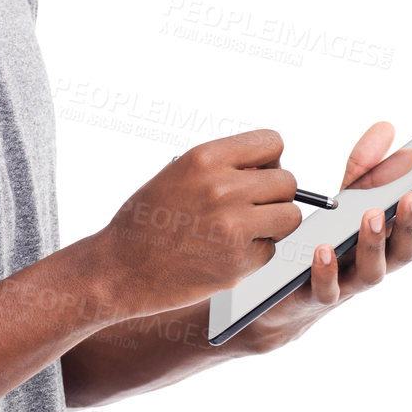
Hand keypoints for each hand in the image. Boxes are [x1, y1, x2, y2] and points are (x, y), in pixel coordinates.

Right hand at [98, 129, 302, 317]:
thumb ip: (224, 166)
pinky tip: (225, 252)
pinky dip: (255, 252)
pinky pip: (272, 249)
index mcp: (205, 158)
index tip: (256, 175)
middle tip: (250, 207)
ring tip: (243, 229)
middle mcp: (222, 188)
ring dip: (274, 223)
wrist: (121, 268)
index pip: (273, 143)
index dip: (268, 161)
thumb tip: (270, 169)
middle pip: (288, 181)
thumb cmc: (148, 220)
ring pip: (290, 216)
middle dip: (274, 195)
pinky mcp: (239, 261)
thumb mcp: (178, 174)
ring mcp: (233, 226)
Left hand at [238, 120, 411, 354]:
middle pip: (406, 248)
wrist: (280, 297)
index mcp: (389, 238)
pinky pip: (327, 290)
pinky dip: (326, 271)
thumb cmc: (322, 243)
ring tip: (371, 215)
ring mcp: (349, 283)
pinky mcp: (316, 298)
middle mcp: (377, 262)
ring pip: (373, 271)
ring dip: (375, 243)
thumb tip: (386, 127)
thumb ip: (362, 170)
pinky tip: (322, 249)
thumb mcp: (342, 203)